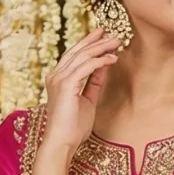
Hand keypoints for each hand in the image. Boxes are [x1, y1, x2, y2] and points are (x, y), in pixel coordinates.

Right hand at [40, 30, 120, 156]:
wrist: (62, 142)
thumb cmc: (73, 127)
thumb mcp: (87, 99)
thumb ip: (94, 82)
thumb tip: (104, 66)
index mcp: (58, 78)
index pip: (74, 55)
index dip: (88, 43)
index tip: (102, 34)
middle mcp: (56, 75)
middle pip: (78, 51)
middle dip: (96, 40)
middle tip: (113, 32)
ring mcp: (59, 79)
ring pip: (82, 56)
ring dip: (101, 47)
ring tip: (117, 42)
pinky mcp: (66, 85)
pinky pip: (86, 67)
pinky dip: (100, 61)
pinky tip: (112, 58)